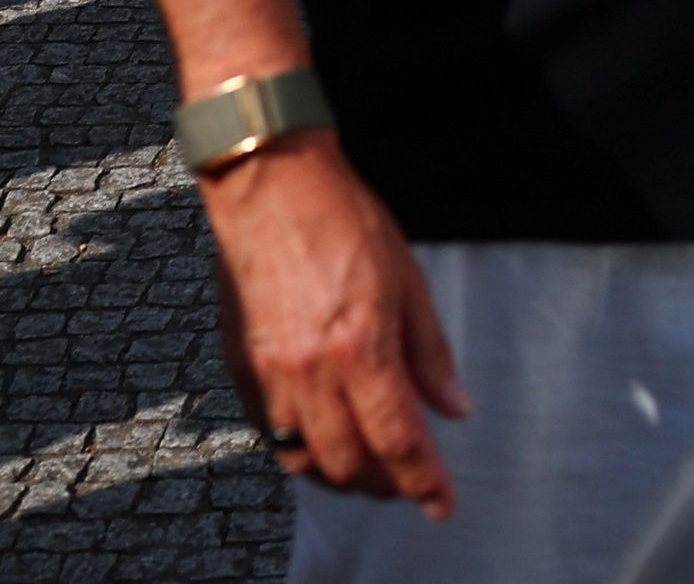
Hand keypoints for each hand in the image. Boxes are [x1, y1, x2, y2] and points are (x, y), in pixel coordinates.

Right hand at [199, 134, 466, 512]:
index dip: (423, 481)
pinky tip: (324, 443)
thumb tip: (454, 409)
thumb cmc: (348, 224)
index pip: (398, 439)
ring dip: (341, 476)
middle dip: (384, 486)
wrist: (272, 189)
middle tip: (411, 485)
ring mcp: (268, 374)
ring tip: (372, 472)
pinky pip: (269, 433)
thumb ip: (430, 354)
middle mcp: (309, 372)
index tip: (442, 503)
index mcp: (361, 348)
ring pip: (303, 457)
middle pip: (348, 463)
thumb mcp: (410, 281)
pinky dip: (300, 450)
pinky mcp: (239, 368)